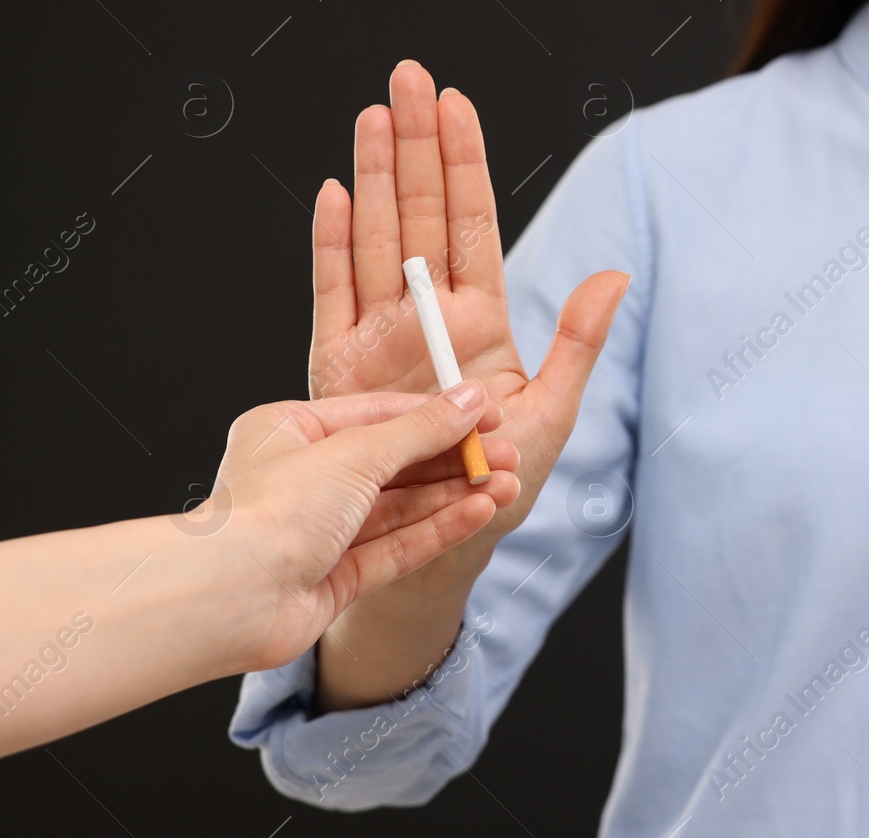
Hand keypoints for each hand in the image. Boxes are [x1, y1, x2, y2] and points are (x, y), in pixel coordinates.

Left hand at [215, 382, 520, 670]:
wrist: (228, 598)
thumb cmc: (270, 512)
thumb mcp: (356, 453)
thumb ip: (421, 430)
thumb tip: (470, 401)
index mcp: (289, 432)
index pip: (379, 415)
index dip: (438, 415)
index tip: (488, 414)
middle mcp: (302, 480)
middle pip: (395, 464)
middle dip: (455, 459)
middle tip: (507, 455)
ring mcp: (318, 532)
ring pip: (401, 508)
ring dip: (457, 495)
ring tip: (508, 486)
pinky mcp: (333, 579)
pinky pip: (397, 546)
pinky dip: (440, 528)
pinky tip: (480, 512)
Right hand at [307, 61, 628, 570]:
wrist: (433, 545)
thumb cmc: (499, 484)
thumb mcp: (553, 413)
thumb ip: (579, 342)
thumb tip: (616, 276)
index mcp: (481, 319)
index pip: (471, 221)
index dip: (462, 162)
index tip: (457, 103)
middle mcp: (427, 315)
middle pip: (420, 211)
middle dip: (414, 142)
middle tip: (408, 76)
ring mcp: (380, 335)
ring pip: (376, 236)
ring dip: (373, 174)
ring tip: (373, 113)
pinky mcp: (340, 366)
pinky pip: (333, 293)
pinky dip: (331, 243)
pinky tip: (334, 190)